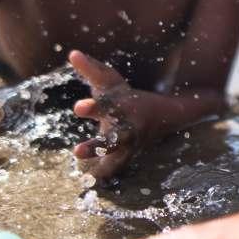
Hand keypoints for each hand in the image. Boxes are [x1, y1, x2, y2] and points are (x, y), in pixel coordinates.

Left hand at [68, 50, 151, 180]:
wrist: (165, 115)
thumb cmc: (126, 97)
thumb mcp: (111, 81)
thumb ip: (92, 69)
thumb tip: (72, 53)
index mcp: (123, 106)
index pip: (106, 105)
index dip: (93, 107)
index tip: (77, 108)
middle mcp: (128, 128)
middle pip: (114, 138)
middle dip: (96, 146)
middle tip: (76, 152)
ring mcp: (130, 146)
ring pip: (116, 159)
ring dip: (100, 167)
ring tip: (84, 177)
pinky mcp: (127, 158)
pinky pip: (116, 170)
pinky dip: (104, 176)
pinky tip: (90, 185)